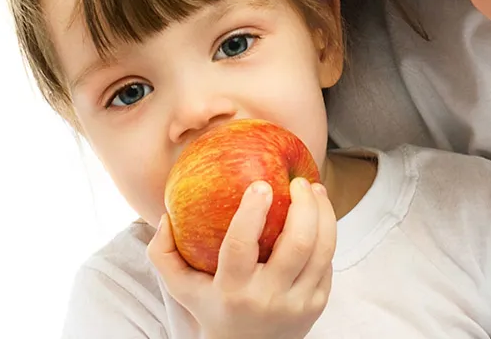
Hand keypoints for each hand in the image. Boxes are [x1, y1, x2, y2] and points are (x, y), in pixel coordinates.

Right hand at [147, 178, 335, 338]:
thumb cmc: (213, 309)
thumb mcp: (182, 288)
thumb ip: (163, 254)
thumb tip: (165, 216)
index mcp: (232, 291)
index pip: (241, 247)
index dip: (252, 212)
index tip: (260, 184)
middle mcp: (268, 298)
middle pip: (297, 243)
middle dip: (304, 205)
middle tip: (298, 181)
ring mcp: (297, 304)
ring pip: (322, 249)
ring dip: (324, 213)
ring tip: (315, 189)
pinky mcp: (317, 305)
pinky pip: (327, 262)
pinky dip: (326, 234)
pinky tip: (319, 216)